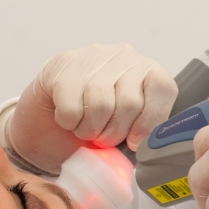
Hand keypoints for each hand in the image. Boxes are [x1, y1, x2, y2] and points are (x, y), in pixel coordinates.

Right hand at [8, 44, 176, 173]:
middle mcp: (125, 58)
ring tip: (84, 127)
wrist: (46, 125)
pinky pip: (71, 106)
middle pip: (130, 103)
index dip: (149, 121)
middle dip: (114, 132)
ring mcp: (94, 57)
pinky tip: (68, 117)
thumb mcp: (124, 136)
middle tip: (101, 137)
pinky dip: (69, 122)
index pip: (162, 88)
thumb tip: (143, 150)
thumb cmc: (92, 127)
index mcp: (147, 72)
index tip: (134, 141)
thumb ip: (138, 139)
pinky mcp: (63, 65)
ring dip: (90, 129)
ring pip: (100, 104)